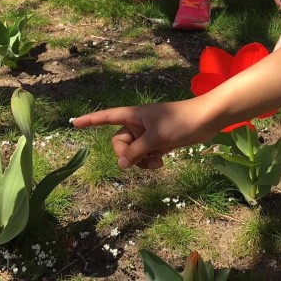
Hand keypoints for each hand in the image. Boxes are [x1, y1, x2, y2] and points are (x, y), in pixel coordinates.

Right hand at [71, 99, 216, 169]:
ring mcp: (148, 133)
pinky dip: (149, 161)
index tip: (74, 124)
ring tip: (157, 161)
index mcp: (133, 115)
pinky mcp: (158, 141)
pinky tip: (161, 161)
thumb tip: (121, 165)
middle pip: (119, 142)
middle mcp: (137, 123)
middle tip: (144, 158)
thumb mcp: (156, 137)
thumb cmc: (181, 121)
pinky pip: (144, 155)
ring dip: (141, 161)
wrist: (206, 120)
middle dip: (128, 155)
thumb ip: (136, 151)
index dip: (90, 120)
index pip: (106, 117)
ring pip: (133, 152)